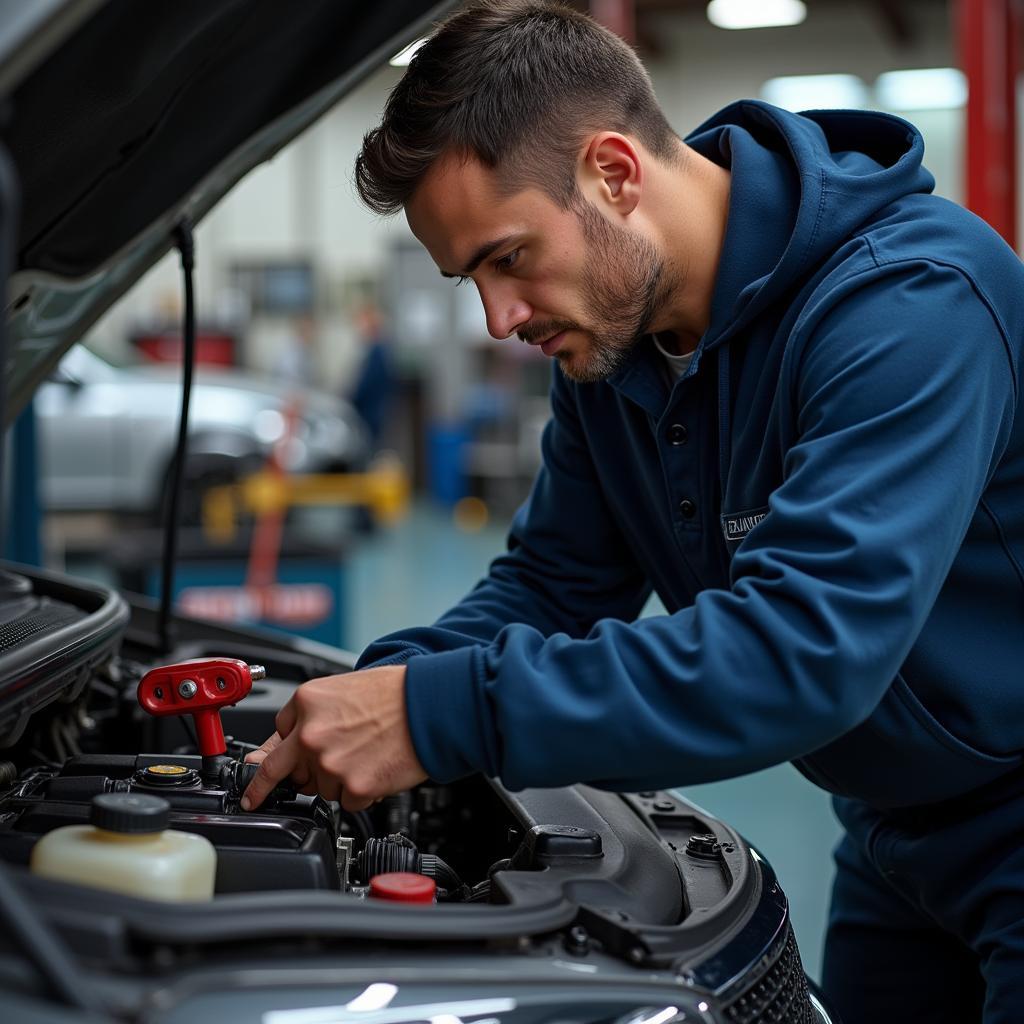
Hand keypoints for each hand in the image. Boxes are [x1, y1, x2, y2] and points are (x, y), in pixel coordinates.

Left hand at [240, 665, 425, 811]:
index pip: (279, 734)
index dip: (289, 746)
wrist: (432, 705)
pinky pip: (347, 802)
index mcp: (307, 702)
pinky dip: (362, 792)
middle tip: (254, 799)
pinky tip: (378, 768)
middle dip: (263, 787)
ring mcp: (330, 764)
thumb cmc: (397, 693)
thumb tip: (275, 749)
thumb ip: (310, 716)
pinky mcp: (354, 788)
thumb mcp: (344, 689)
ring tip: (367, 755)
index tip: (266, 762)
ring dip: (338, 780)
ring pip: (321, 787)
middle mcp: (311, 733)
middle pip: (277, 770)